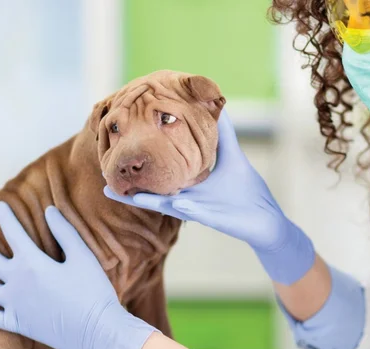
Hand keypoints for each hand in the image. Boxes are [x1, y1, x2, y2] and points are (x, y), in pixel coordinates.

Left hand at [0, 201, 155, 348]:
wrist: (97, 330)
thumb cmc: (94, 291)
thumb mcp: (83, 257)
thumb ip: (64, 232)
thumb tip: (49, 211)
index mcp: (32, 264)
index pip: (13, 234)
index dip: (6, 217)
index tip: (0, 205)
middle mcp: (16, 283)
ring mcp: (15, 306)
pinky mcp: (18, 324)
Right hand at [104, 110, 314, 284]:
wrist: (265, 222)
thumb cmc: (247, 192)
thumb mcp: (232, 157)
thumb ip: (224, 133)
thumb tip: (217, 105)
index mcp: (189, 183)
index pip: (161, 172)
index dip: (142, 161)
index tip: (120, 148)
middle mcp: (186, 198)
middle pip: (152, 190)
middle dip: (129, 184)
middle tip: (104, 176)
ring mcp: (194, 208)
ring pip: (160, 203)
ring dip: (138, 198)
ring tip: (113, 189)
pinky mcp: (207, 216)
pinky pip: (185, 211)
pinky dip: (172, 206)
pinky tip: (152, 200)